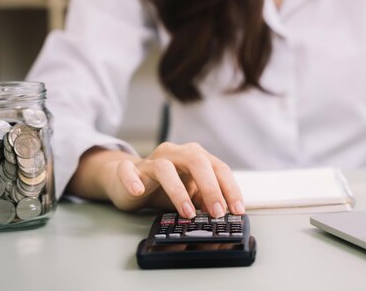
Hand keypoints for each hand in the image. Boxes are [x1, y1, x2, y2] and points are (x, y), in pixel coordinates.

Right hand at [71, 142, 244, 218]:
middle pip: (197, 162)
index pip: (219, 167)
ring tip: (187, 213)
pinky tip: (138, 191)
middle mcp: (176, 153)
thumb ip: (205, 199)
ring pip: (165, 167)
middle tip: (217, 212)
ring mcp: (152, 160)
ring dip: (178, 191)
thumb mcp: (190, 193)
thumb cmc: (165, 187)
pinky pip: (128, 170)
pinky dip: (133, 180)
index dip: (230, 188)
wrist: (130, 180)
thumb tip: (221, 212)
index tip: (237, 210)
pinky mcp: (129, 169)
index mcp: (195, 156)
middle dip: (210, 188)